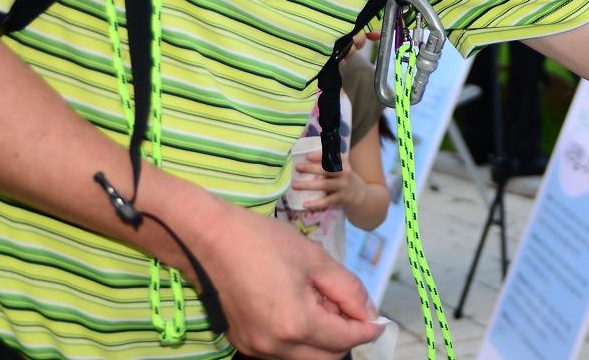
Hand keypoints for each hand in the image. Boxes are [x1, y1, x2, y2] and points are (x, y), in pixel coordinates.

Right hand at [198, 200, 380, 358]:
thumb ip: (348, 289)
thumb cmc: (261, 242)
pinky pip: (283, 351)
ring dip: (323, 338)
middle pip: (327, 358)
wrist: (209, 240)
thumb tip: (368, 312)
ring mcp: (256, 348)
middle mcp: (275, 346)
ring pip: (305, 357)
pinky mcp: (244, 343)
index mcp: (295, 323)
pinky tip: (300, 306)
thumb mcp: (315, 259)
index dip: (366, 329)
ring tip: (320, 300)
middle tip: (348, 306)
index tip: (378, 320)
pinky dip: (300, 337)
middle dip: (345, 336)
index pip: (344, 340)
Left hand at [291, 148, 364, 213]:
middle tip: (297, 167)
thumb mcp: (340, 166)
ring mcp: (343, 185)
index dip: (320, 156)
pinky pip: (327, 201)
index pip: (332, 156)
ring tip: (294, 185)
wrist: (359, 194)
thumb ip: (327, 161)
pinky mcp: (341, 198)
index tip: (308, 156)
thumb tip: (303, 155)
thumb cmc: (342, 177)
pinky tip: (305, 204)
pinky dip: (315, 203)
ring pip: (324, 185)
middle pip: (327, 170)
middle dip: (311, 168)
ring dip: (308, 185)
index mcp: (343, 162)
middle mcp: (345, 172)